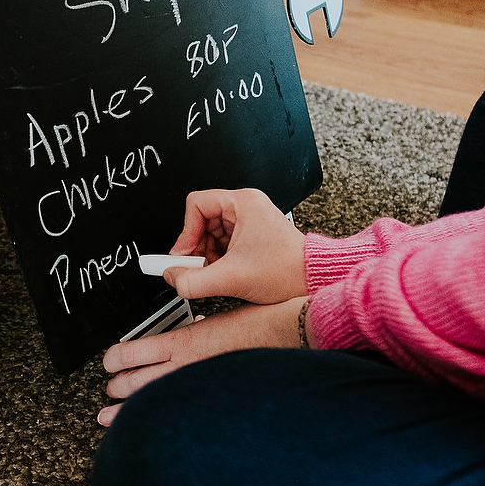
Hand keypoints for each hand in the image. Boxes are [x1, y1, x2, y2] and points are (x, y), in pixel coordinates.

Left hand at [97, 297, 306, 425]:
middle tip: (109, 391)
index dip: (114, 360)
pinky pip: (175, 416)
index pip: (132, 352)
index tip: (109, 363)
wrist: (284, 336)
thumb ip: (192, 334)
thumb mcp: (213, 321)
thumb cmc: (255, 326)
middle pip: (133, 382)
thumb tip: (179, 343)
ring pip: (149, 403)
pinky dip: (156, 423)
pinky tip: (147, 431)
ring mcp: (197, 385)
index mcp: (183, 340)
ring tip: (111, 416)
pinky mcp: (210, 400)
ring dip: (124, 411)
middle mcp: (185, 365)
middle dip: (116, 388)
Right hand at [162, 188, 307, 304]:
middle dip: (197, 248)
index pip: (196, 204)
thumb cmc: (287, 271)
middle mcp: (247, 207)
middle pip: (202, 220)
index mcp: (244, 203)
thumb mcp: (231, 278)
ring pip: (211, 234)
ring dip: (207, 256)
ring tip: (216, 273)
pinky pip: (223, 243)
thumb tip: (172, 277)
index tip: (183, 254)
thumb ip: (193, 280)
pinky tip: (225, 273)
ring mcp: (250, 222)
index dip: (185, 232)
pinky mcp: (252, 236)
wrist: (312, 282)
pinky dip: (218, 259)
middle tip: (196, 268)